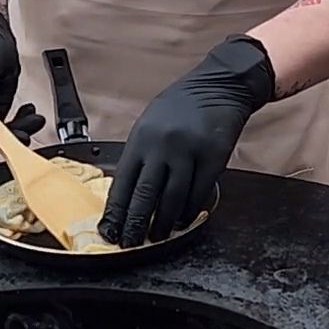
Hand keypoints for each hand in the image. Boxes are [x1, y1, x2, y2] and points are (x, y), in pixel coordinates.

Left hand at [99, 35, 274, 247]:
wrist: (218, 85)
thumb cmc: (181, 105)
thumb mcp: (150, 123)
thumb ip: (140, 154)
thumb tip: (127, 192)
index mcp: (142, 138)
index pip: (122, 183)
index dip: (116, 212)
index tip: (110, 230)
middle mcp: (162, 146)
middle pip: (145, 196)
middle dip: (136, 225)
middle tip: (130, 243)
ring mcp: (189, 152)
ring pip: (172, 199)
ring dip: (163, 223)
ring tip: (157, 236)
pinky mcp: (213, 158)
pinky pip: (198, 193)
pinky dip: (189, 212)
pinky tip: (183, 221)